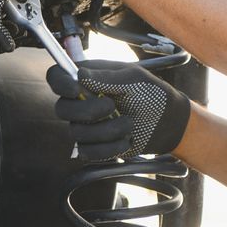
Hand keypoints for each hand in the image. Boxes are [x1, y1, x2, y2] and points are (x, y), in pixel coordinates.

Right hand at [47, 60, 190, 158]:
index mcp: (87, 77)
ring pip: (76, 132)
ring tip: (128, 125)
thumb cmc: (152, 94)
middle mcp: (81, 101)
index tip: (76, 89)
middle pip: (61, 108)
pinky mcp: (94, 145)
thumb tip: (79, 74)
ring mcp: (86, 124)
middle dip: (87, 110)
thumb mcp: (134, 78)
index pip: (57, 77)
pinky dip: (108, 149)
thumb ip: (106, 77)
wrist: (169, 123)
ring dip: (105, 130)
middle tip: (111, 106)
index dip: (60, 83)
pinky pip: (87, 152)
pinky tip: (125, 142)